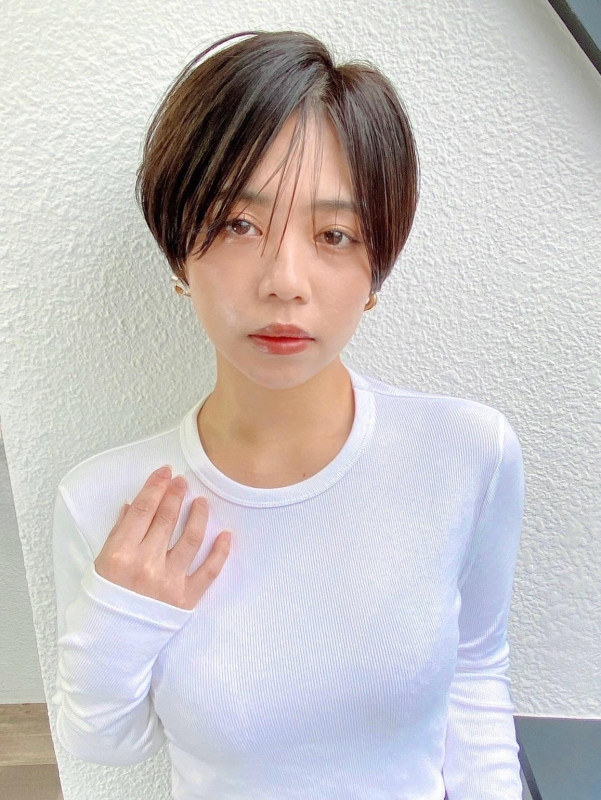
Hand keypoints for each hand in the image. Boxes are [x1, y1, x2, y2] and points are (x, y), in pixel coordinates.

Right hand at [94, 466, 230, 609]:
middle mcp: (145, 565)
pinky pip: (209, 571)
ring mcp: (168, 582)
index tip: (166, 472)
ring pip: (190, 539)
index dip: (156, 487)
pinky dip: (220, 552)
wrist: (112, 641)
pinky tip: (225, 535)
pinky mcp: (186, 598)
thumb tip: (135, 504)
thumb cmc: (105, 599)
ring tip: (202, 502)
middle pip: (166, 519)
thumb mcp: (101, 563)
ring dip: (198, 516)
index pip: (143, 510)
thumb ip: (119, 532)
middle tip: (183, 481)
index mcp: (120, 554)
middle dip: (176, 495)